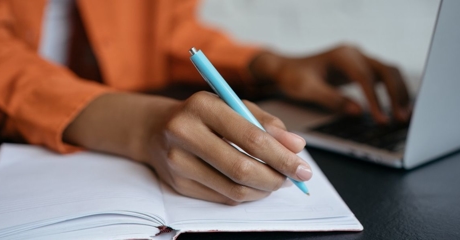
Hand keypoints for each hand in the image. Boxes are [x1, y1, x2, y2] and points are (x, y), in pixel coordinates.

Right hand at [63, 92, 311, 204]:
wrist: (156, 128)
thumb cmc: (203, 114)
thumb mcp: (233, 105)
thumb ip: (266, 122)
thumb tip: (296, 146)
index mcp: (203, 106)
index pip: (250, 137)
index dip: (282, 157)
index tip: (303, 168)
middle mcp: (184, 133)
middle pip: (241, 168)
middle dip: (276, 178)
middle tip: (293, 179)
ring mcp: (177, 161)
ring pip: (233, 189)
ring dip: (263, 190)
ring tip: (276, 181)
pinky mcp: (177, 184)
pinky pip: (222, 197)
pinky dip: (246, 195)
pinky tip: (254, 186)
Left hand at [250, 45, 409, 122]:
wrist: (286, 69)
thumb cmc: (293, 77)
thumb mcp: (307, 89)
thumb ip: (331, 99)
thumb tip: (357, 112)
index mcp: (342, 56)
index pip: (365, 77)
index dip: (375, 99)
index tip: (380, 118)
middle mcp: (355, 54)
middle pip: (386, 70)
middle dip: (396, 94)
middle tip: (401, 118)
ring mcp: (360, 59)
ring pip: (389, 72)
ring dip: (399, 93)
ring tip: (404, 116)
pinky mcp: (361, 68)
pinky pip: (383, 78)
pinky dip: (393, 92)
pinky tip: (397, 108)